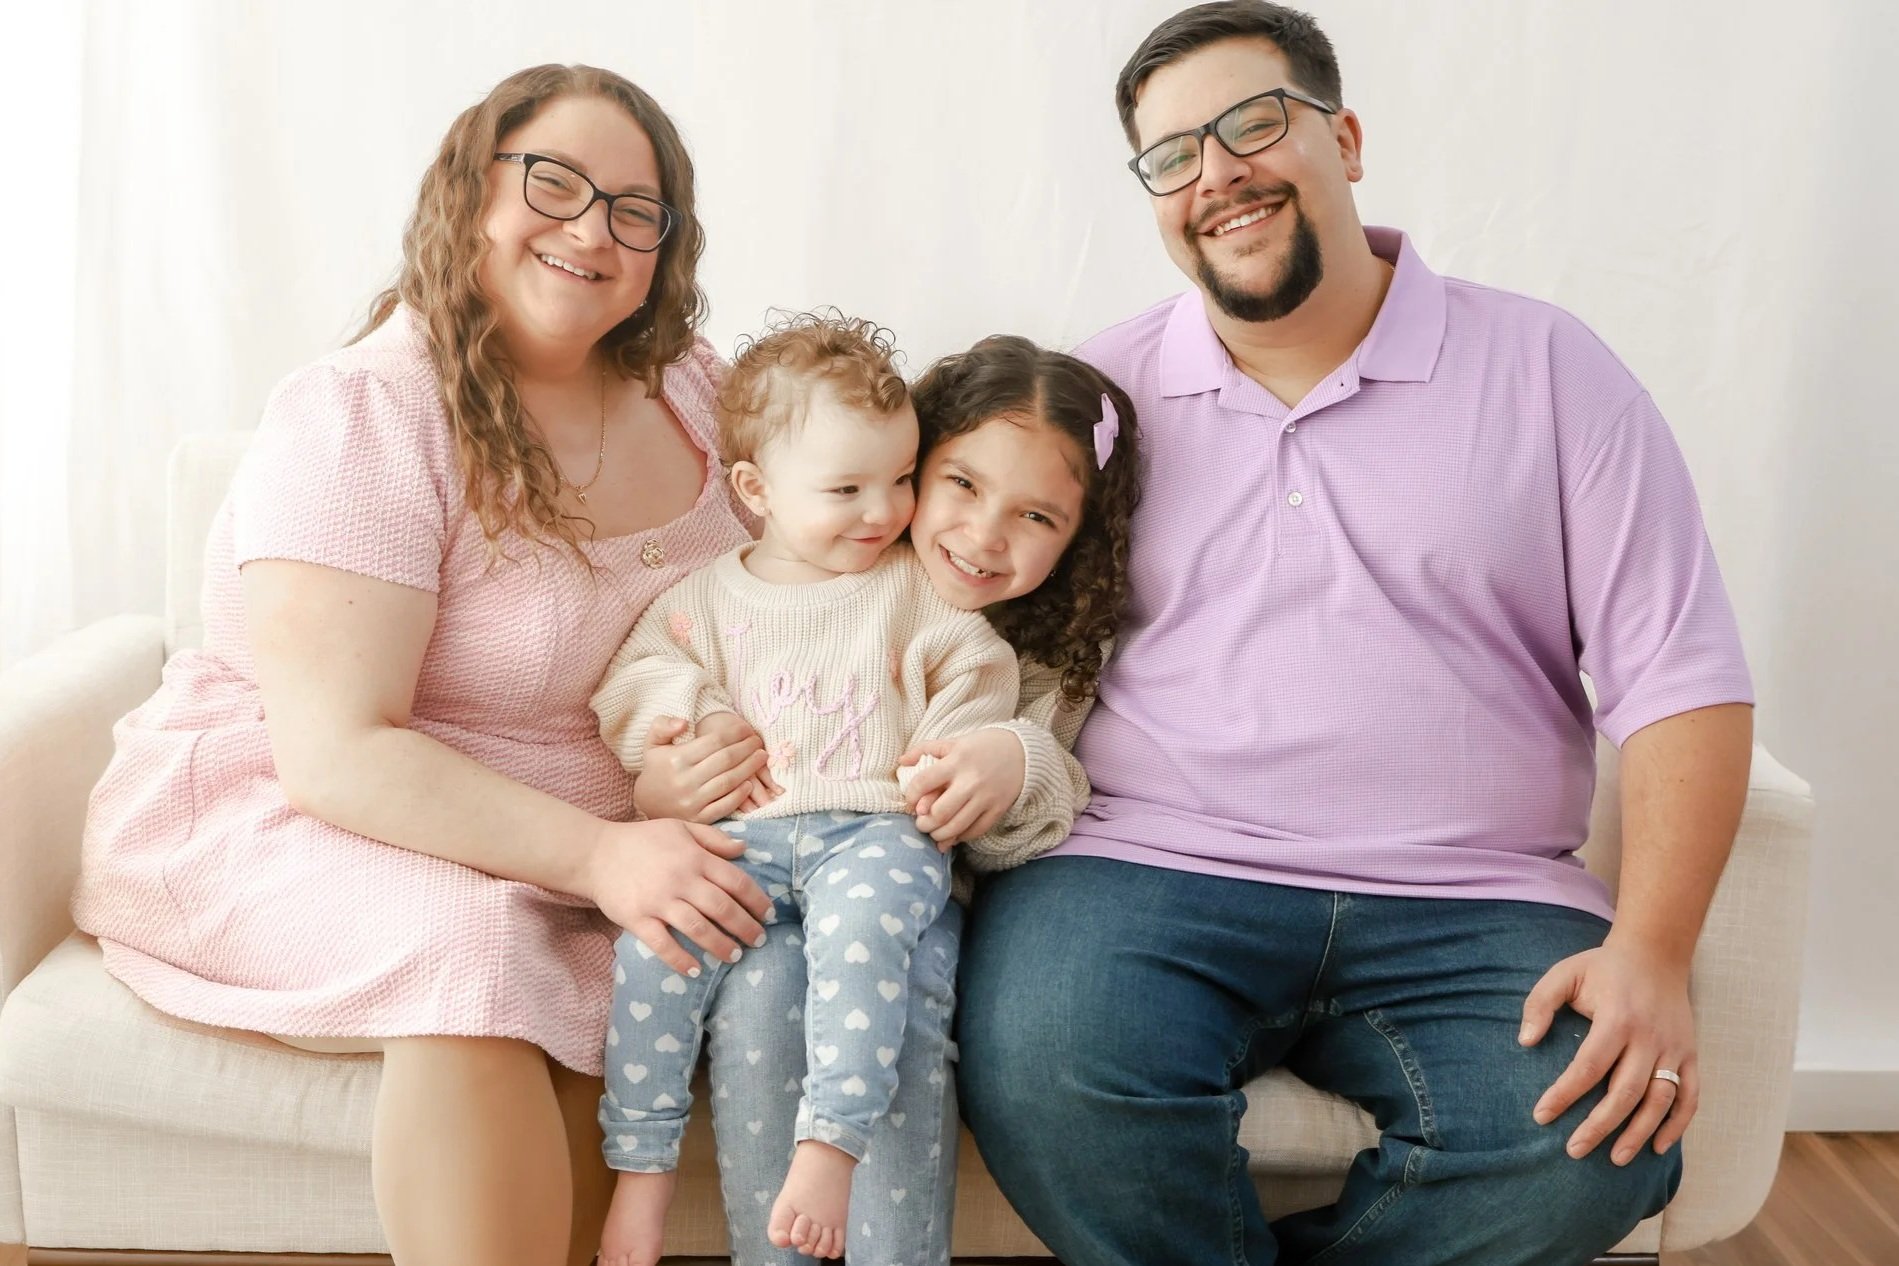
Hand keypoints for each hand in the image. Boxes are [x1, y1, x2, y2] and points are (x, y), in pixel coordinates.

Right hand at [585, 816, 773, 977]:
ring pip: (698, 928)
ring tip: (735, 955)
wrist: (595, 853)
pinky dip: (680, 959)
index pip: (736, 881)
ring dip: (720, 945)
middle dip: (746, 927)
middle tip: (759, 941)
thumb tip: (744, 848)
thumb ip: (713, 838)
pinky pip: (662, 944)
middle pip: (722, 908)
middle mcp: (681, 880)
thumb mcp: (680, 828)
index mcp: (694, 857)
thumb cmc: (641, 840)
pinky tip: (695, 970)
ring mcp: (658, 901)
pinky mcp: (638, 919)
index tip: (770, 915)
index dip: (757, 900)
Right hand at [632, 712, 780, 823]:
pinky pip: (725, 805)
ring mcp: (692, 801)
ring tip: (761, 757)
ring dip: (749, 768)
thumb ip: (663, 726)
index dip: (735, 733)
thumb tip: (684, 722)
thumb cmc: (655, 769)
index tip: (746, 729)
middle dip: (747, 748)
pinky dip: (740, 795)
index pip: (714, 741)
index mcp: (676, 759)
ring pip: (728, 781)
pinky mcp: (699, 818)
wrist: (646, 804)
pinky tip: (750, 783)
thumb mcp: (652, 744)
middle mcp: (685, 781)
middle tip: (758, 741)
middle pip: (726, 760)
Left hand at [899, 728, 1024, 849]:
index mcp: (956, 761)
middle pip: (939, 812)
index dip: (910, 796)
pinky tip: (953, 834)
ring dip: (939, 835)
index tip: (909, 802)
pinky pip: (976, 831)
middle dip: (924, 823)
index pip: (923, 782)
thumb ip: (925, 749)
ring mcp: (986, 797)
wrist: (1022, 751)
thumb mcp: (954, 741)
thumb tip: (901, 761)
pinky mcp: (998, 809)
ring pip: (957, 827)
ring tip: (933, 833)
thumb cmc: (982, 746)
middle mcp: (970, 780)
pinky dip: (961, 836)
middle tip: (920, 823)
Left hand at [1521, 941, 1697, 1164]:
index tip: (1542, 1116)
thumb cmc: (1602, 968)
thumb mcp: (1564, 973)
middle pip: (1626, 1091)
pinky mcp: (1691, 1055)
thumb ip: (1540, 1003)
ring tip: (1616, 1158)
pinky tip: (1658, 1147)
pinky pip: (1690, 1096)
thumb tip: (1525, 1041)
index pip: (1589, 1066)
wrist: (1655, 953)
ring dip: (1639, 1132)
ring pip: (1661, 1100)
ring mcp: (1675, 1048)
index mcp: (1617, 1018)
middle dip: (1600, 1125)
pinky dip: (1678, 1124)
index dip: (1564, 1094)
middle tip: (1574, 1150)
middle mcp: (1650, 1037)